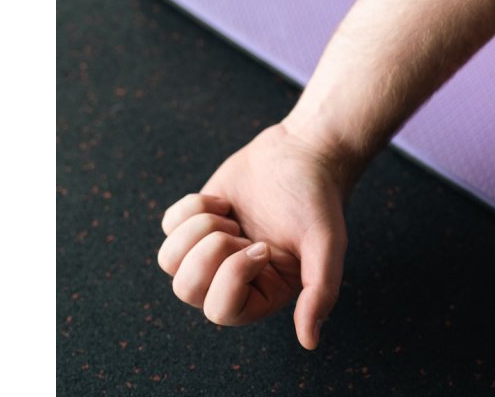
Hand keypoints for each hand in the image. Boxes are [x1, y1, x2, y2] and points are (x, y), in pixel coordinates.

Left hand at [156, 124, 350, 348]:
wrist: (302, 152)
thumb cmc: (317, 199)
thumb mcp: (327, 245)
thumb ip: (320, 292)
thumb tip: (310, 341)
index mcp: (264, 293)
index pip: (221, 311)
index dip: (233, 274)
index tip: (261, 246)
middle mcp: (233, 279)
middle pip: (186, 290)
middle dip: (209, 251)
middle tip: (238, 230)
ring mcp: (211, 252)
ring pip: (169, 261)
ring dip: (198, 229)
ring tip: (228, 217)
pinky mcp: (196, 223)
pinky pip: (167, 227)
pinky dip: (192, 208)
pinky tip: (222, 201)